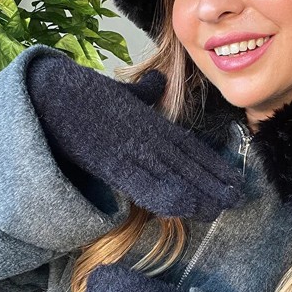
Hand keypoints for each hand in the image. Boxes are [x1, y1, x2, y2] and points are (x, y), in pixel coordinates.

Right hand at [26, 53, 242, 220]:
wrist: (53, 93)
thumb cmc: (84, 93)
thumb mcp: (120, 91)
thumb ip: (143, 92)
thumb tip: (158, 82)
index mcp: (151, 124)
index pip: (190, 147)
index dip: (213, 164)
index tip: (234, 178)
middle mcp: (149, 138)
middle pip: (188, 164)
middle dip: (214, 183)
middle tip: (239, 199)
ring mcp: (133, 151)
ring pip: (174, 175)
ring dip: (201, 193)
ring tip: (223, 207)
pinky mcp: (113, 164)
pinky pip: (145, 185)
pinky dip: (168, 197)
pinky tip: (188, 209)